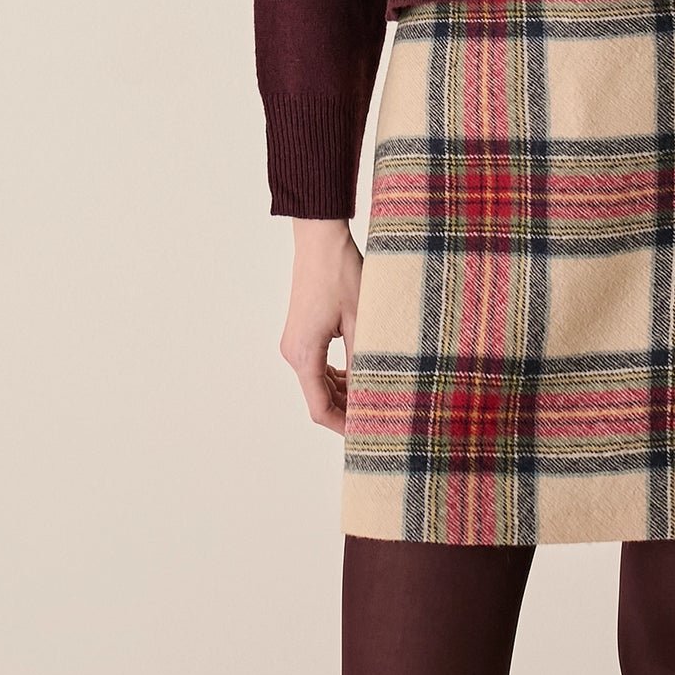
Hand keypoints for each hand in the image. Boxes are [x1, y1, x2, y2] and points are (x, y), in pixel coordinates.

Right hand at [279, 219, 363, 435]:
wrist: (320, 241)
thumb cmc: (341, 274)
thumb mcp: (361, 320)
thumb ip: (364, 360)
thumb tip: (375, 393)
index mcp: (304, 354)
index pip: (320, 408)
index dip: (344, 426)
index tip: (369, 433)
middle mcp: (293, 352)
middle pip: (318, 398)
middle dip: (347, 410)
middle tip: (381, 415)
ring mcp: (295, 343)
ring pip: (318, 383)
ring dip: (344, 392)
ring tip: (376, 394)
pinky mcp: (301, 333)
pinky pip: (317, 366)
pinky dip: (337, 375)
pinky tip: (361, 373)